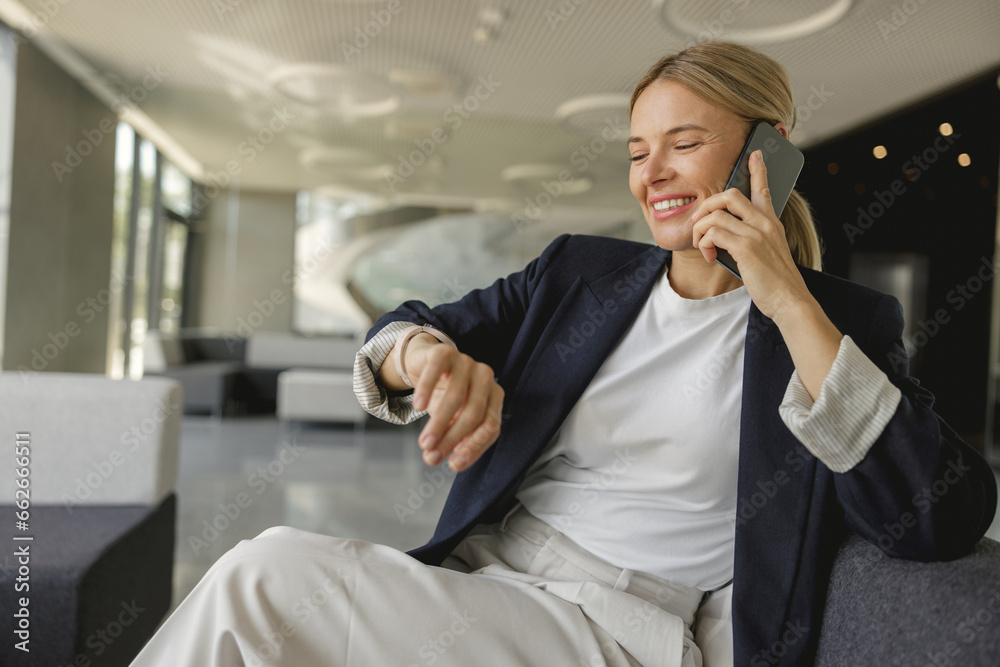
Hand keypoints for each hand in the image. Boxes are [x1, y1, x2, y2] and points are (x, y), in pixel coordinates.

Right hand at [403, 335, 503, 471]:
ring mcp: (466, 361)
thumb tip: (432, 459)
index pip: (490, 426)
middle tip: (432, 456)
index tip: (453, 465)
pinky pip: (436, 371)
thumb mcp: (452, 421)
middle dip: (451, 439)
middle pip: (473, 413)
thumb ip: (450, 440)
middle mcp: (485, 378)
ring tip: (424, 442)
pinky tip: (418, 407)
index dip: (473, 448)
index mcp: (494, 397)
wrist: (425, 364)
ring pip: (456, 396)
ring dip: (439, 423)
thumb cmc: (443, 396)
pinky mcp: (445, 351)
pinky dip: (427, 390)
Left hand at [690, 149, 809, 321]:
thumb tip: (727, 236)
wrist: (790, 300)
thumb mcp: (768, 253)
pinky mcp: (746, 247)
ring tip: (703, 246)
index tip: (755, 155)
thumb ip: (753, 239)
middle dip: (707, 205)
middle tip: (700, 222)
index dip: (758, 170)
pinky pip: (714, 233)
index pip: (763, 189)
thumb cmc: (777, 281)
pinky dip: (705, 244)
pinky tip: (710, 256)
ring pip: (716, 215)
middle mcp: (765, 223)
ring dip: (701, 230)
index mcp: (771, 222)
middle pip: (729, 195)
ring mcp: (756, 233)